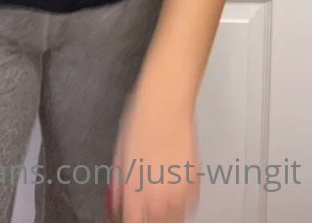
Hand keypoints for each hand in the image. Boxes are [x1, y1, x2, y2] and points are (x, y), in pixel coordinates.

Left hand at [108, 88, 200, 221]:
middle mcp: (157, 195)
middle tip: (143, 204)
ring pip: (174, 218)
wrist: (166, 101)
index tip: (128, 214)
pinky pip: (189, 205)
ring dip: (165, 212)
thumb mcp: (120, 153)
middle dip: (147, 216)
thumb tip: (116, 201)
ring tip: (159, 195)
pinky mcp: (195, 182)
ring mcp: (179, 190)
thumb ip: (119, 182)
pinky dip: (182, 201)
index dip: (129, 218)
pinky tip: (173, 186)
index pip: (133, 222)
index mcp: (134, 189)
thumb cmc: (141, 120)